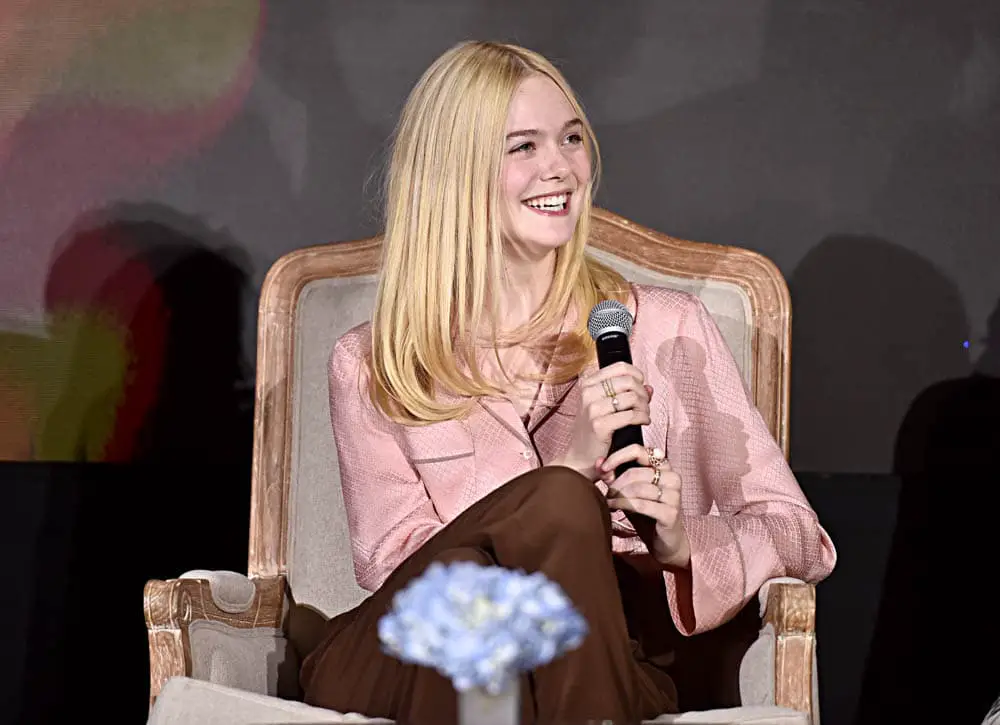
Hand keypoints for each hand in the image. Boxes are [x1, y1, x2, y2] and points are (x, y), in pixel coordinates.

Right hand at [551, 362, 652, 480]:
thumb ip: (627, 394)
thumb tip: (649, 387)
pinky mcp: (599, 424)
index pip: (621, 367)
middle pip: (629, 381)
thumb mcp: (607, 408)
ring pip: (633, 397)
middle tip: (644, 406)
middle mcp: (588, 392)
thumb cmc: (595, 432)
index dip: (637, 376)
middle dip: (643, 394)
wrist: (580, 458)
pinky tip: (643, 422)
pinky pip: (631, 415)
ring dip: (645, 407)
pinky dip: (642, 418)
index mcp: (588, 384)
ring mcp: (592, 408)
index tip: (641, 388)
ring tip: (644, 416)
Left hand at [598, 444, 690, 569]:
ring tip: (609, 501)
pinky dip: (623, 505)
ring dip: (618, 495)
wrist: (665, 542)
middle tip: (607, 493)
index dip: (618, 457)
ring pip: (638, 488)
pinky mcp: (671, 513)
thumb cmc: (645, 513)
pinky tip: (613, 508)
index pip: (639, 450)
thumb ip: (615, 476)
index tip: (603, 468)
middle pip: (635, 472)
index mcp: (664, 466)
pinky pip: (642, 504)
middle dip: (616, 484)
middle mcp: (672, 477)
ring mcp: (674, 495)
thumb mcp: (629, 492)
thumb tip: (598, 462)